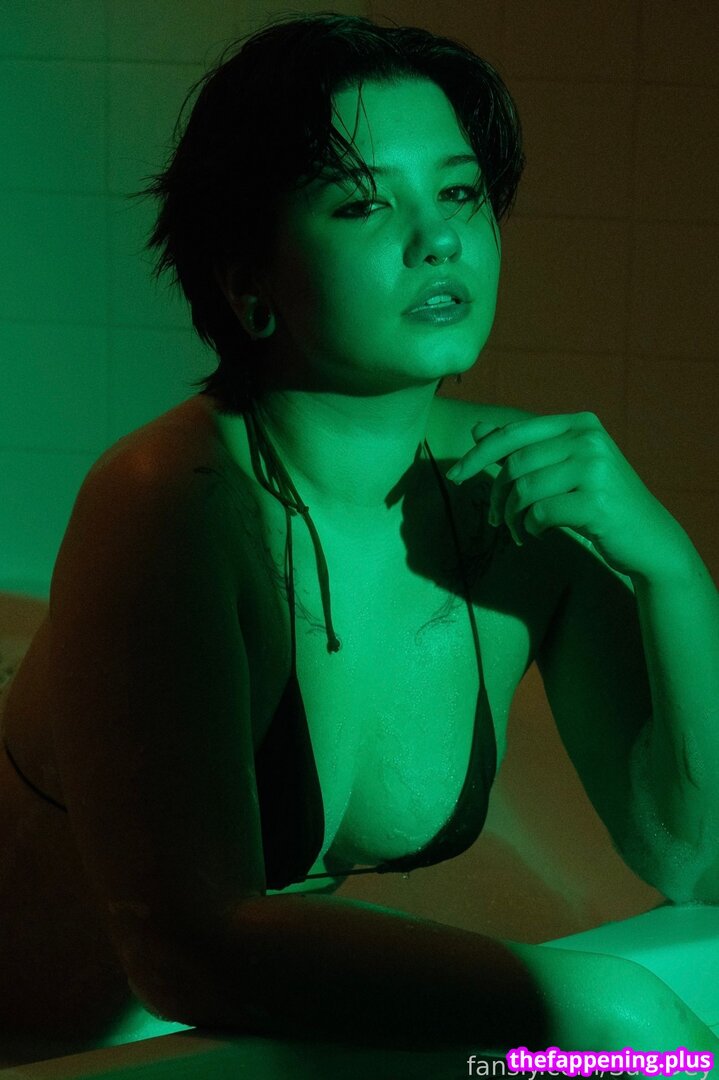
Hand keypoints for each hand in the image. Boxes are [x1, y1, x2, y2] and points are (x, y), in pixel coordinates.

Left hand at [445, 411, 684, 580]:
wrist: (649, 538)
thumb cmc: (599, 502)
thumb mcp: (563, 469)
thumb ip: (523, 449)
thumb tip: (478, 429)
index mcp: (578, 424)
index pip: (513, 434)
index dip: (478, 455)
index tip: (454, 477)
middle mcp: (588, 439)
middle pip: (515, 463)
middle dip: (496, 495)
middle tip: (495, 519)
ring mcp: (595, 468)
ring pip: (524, 489)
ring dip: (511, 516)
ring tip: (517, 531)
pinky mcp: (597, 501)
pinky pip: (540, 513)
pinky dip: (530, 527)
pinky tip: (537, 534)